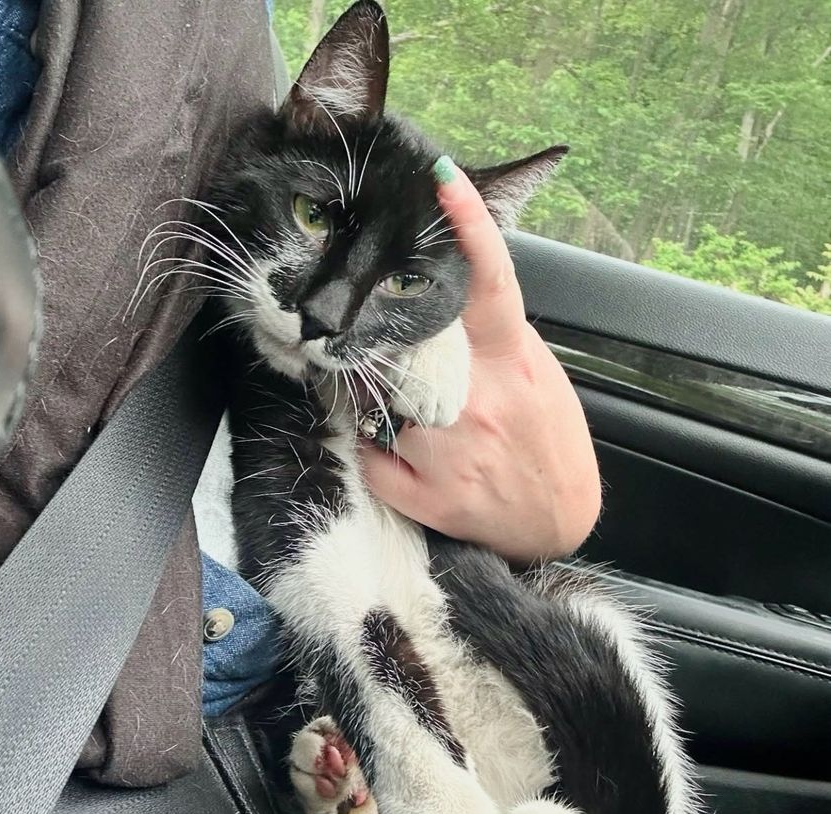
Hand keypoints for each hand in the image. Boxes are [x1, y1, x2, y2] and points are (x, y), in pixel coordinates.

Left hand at [359, 159, 600, 563]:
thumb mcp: (536, 375)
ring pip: (376, 405)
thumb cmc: (545, 440)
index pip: (490, 284)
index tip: (443, 179)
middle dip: (388, 347)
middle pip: (403, 346)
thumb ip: (494, 337)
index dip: (469, 228)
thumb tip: (448, 297)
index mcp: (512, 363)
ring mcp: (451, 454)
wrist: (557, 520)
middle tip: (394, 358)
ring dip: (381, 403)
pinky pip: (371, 457)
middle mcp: (479, 403)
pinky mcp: (431, 498)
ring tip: (416, 422)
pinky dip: (377, 450)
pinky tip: (406, 454)